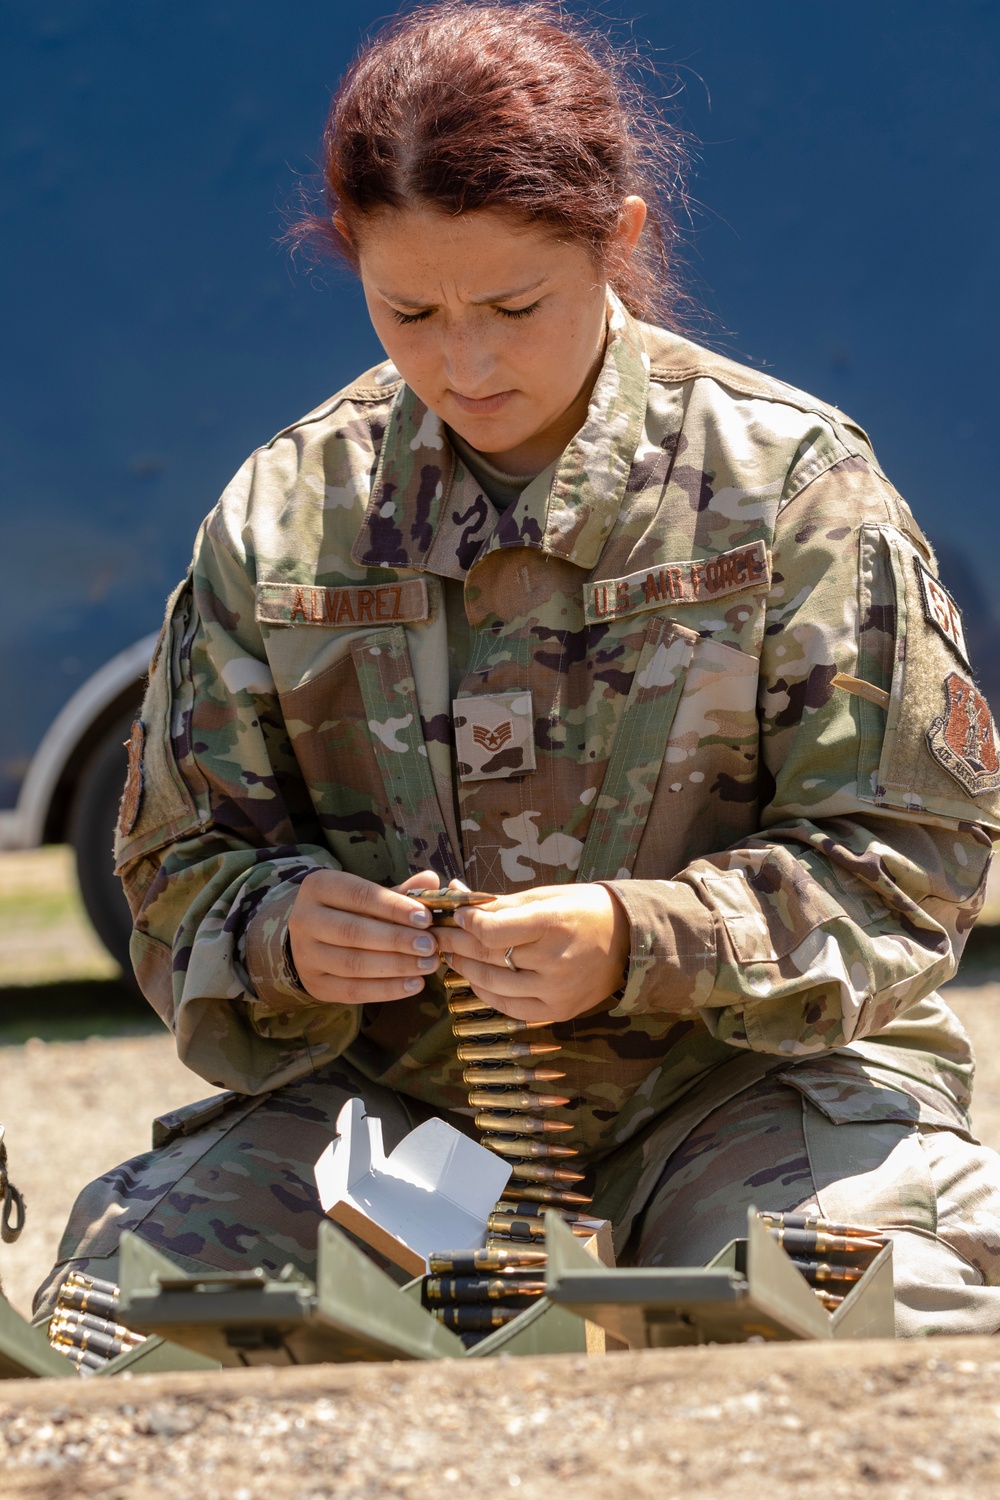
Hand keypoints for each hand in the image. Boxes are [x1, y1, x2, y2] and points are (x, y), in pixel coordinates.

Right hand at [288, 869, 440, 1004]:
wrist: (310, 937)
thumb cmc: (348, 910)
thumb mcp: (369, 894)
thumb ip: (400, 891)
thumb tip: (431, 881)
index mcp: (318, 887)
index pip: (359, 896)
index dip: (393, 907)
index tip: (425, 918)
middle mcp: (305, 920)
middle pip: (353, 932)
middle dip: (396, 939)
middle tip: (430, 945)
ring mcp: (306, 955)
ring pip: (352, 964)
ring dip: (396, 966)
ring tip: (427, 964)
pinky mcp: (315, 984)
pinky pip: (352, 990)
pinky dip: (386, 990)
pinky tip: (414, 984)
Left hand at [438, 884, 628, 1023]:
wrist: (631, 941)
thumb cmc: (585, 910)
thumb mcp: (546, 897)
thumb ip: (500, 903)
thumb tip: (455, 895)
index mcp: (554, 923)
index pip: (492, 930)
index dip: (466, 922)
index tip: (456, 914)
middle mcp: (555, 960)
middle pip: (488, 956)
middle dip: (457, 943)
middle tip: (439, 934)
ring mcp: (557, 990)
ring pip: (493, 984)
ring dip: (465, 968)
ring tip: (452, 954)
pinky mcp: (558, 1011)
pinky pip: (509, 1008)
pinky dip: (486, 993)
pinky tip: (476, 978)